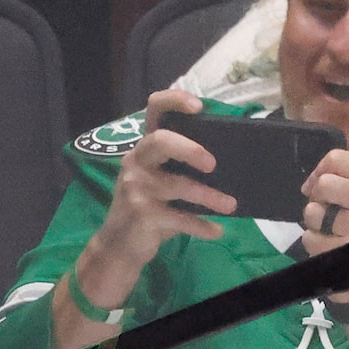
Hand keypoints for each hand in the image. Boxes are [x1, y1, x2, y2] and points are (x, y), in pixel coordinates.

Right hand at [70, 91, 234, 314]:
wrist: (118, 247)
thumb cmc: (147, 207)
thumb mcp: (158, 181)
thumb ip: (180, 166)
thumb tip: (229, 160)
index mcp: (144, 148)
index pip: (153, 111)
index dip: (174, 101)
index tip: (199, 107)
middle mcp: (136, 162)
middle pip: (161, 141)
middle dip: (191, 149)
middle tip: (213, 165)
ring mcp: (135, 188)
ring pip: (178, 185)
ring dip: (209, 197)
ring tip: (230, 206)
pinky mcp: (142, 214)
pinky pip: (179, 218)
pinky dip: (201, 226)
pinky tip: (216, 231)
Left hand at [296, 123, 348, 255]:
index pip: (336, 158)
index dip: (319, 172)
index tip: (322, 185)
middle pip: (324, 183)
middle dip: (316, 198)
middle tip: (327, 209)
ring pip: (314, 211)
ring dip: (313, 222)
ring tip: (329, 227)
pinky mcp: (348, 249)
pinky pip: (309, 238)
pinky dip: (312, 241)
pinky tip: (328, 243)